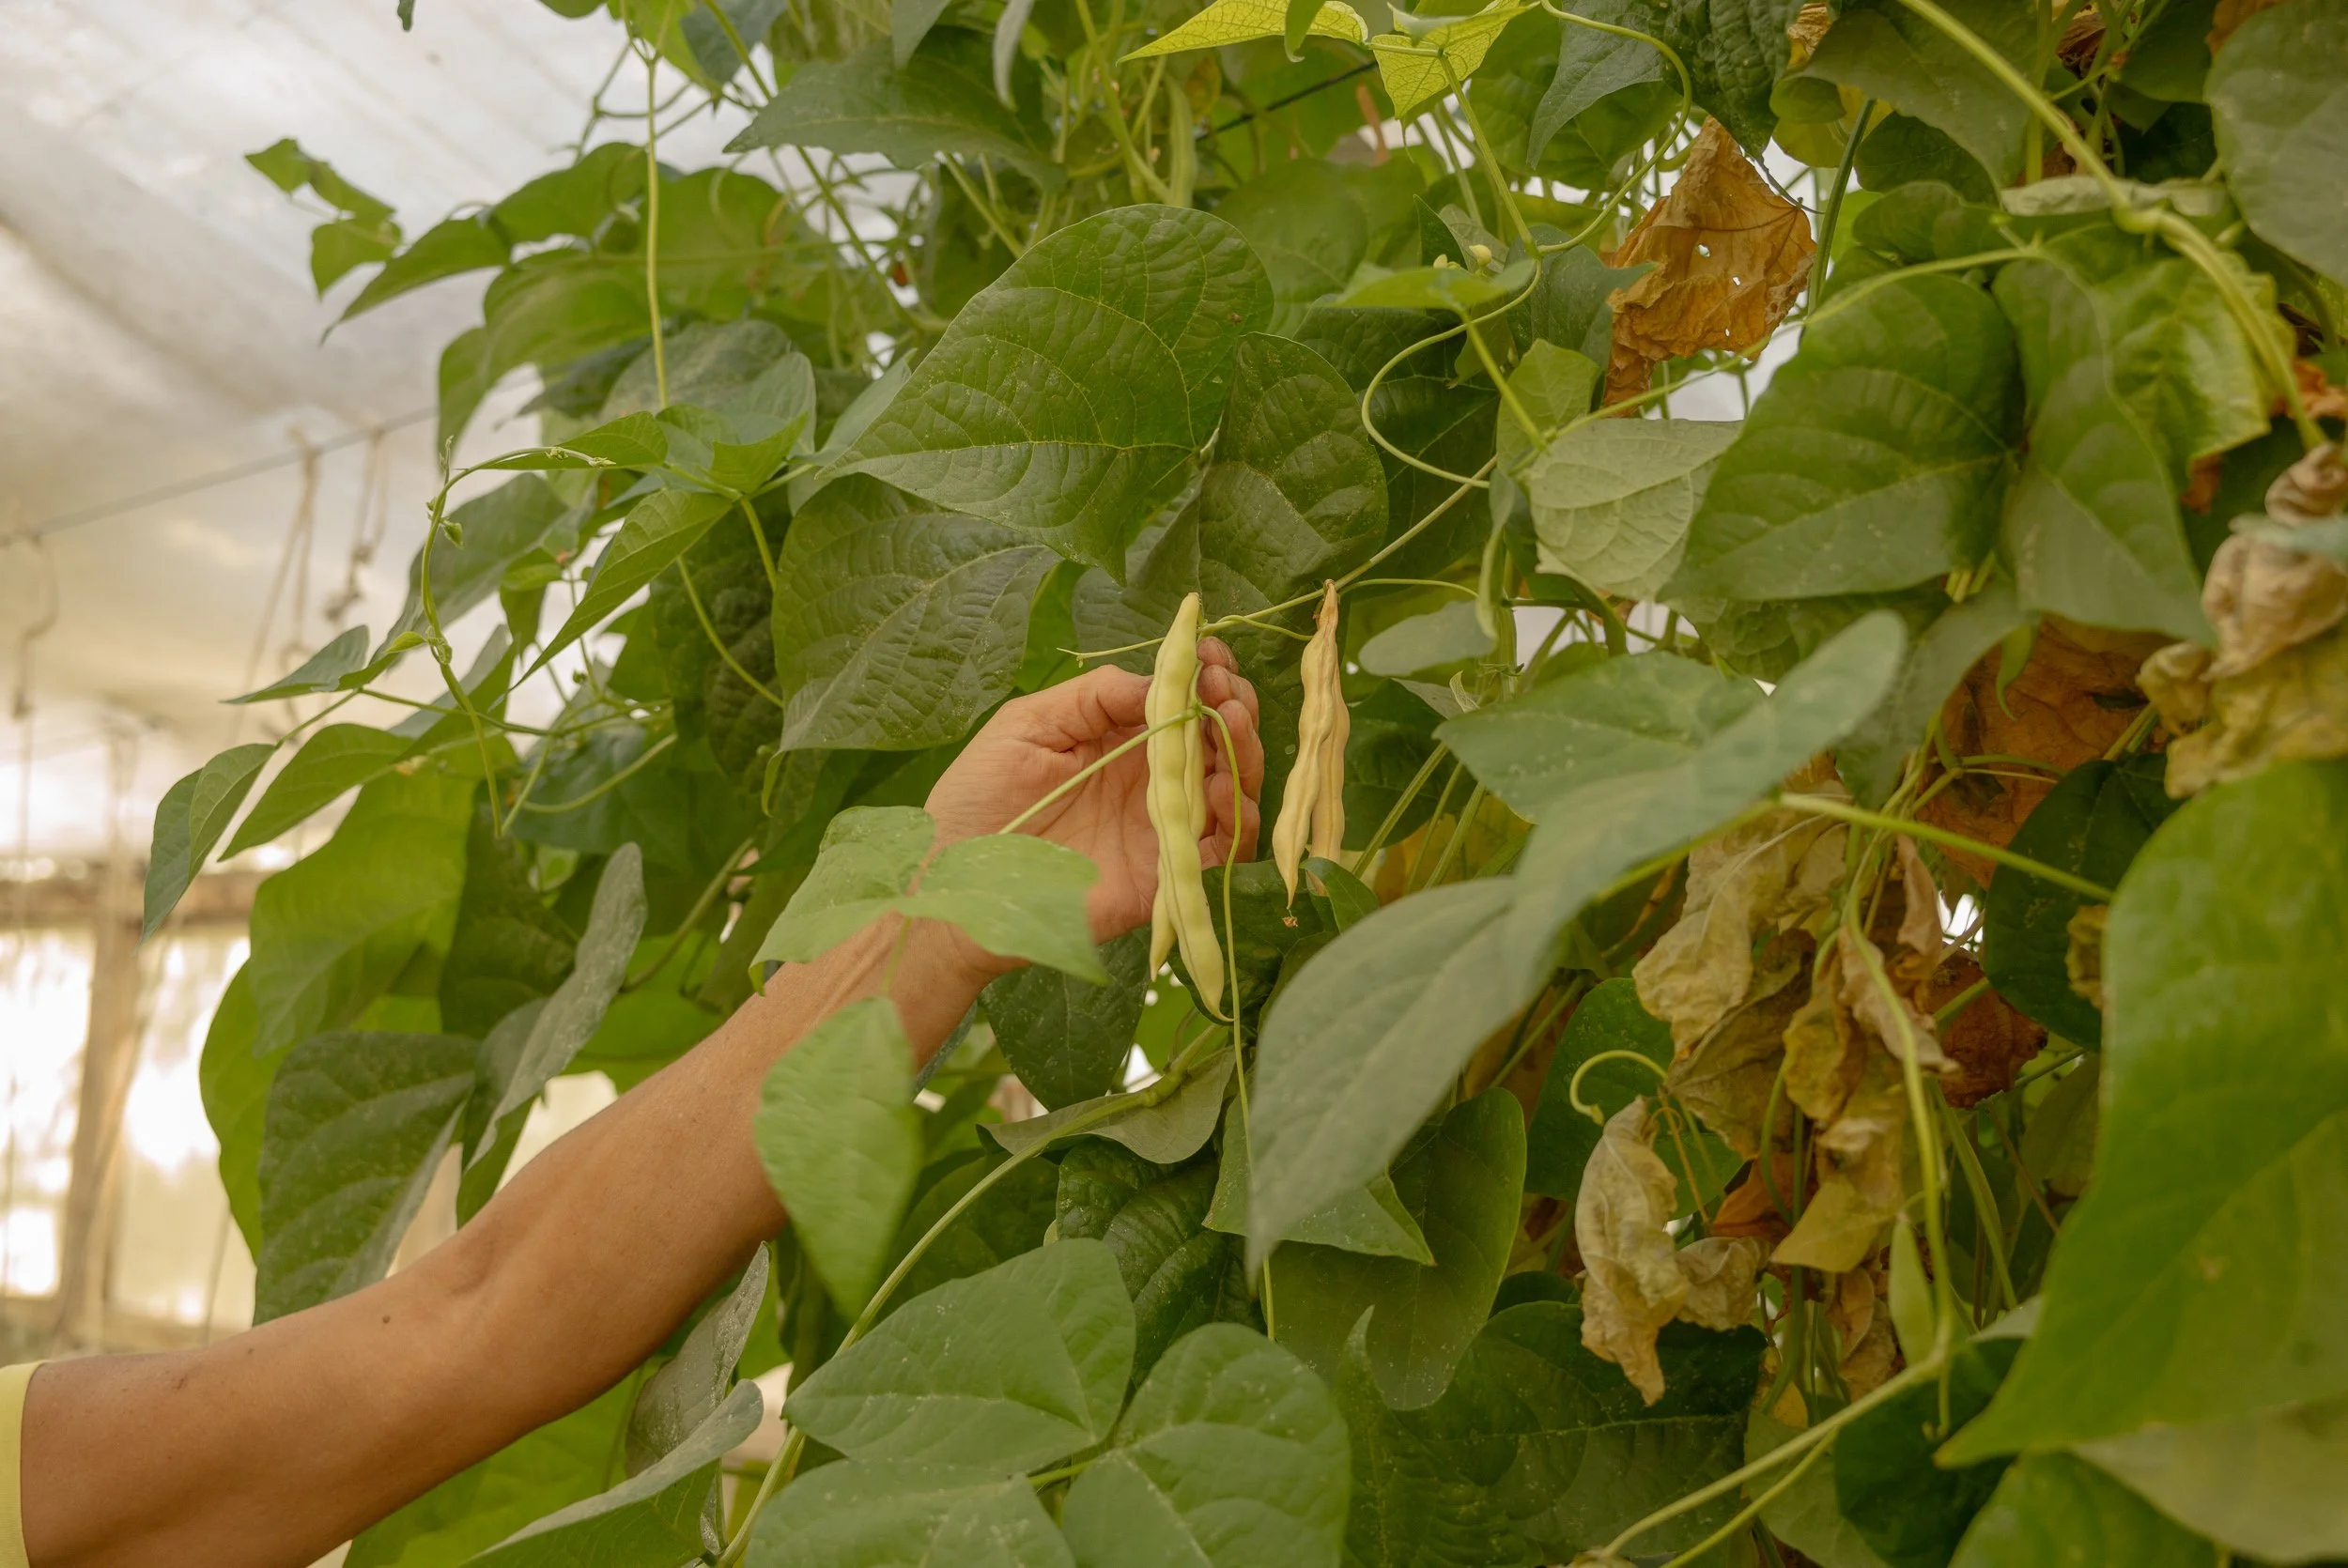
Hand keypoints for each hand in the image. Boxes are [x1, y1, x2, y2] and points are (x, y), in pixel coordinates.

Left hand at [926, 639, 1264, 956]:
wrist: (958, 883)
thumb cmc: (979, 798)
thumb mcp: (1029, 724)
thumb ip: (1095, 697)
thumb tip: (1161, 681)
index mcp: (1122, 741)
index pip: (1183, 703)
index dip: (1207, 676)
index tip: (1214, 655)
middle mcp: (1151, 782)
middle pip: (1219, 742)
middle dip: (1235, 706)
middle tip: (1227, 690)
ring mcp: (1162, 829)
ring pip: (1232, 791)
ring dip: (1244, 754)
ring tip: (1233, 722)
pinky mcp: (1164, 878)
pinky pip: (1223, 854)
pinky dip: (1238, 821)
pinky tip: (1223, 788)